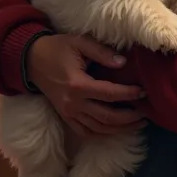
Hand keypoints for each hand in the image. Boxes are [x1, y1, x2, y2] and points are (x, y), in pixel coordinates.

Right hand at [26, 34, 146, 136]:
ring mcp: (68, 113)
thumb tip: (123, 62)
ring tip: (137, 124)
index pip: (109, 94)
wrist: (31, 60)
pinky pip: (86, 132)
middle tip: (145, 113)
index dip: (128, 94)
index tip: (143, 92)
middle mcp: (73, 103)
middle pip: (107, 118)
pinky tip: (116, 130)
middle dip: (129, 118)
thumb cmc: (57, 48)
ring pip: (98, 129)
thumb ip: (102, 52)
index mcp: (77, 85)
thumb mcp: (79, 42)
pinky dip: (102, 134)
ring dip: (120, 129)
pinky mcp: (65, 117)